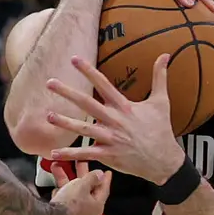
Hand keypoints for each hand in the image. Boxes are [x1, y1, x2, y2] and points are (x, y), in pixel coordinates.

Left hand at [46, 54, 184, 184]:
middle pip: (87, 104)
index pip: (103, 84)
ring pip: (83, 129)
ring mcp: (110, 139)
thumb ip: (159, 77)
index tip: (74, 59)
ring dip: (65, 123)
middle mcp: (115, 121)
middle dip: (68, 93)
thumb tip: (165, 54)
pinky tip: (53, 152)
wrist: (163, 160)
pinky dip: (70, 154)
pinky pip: (85, 154)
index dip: (88, 71)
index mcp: (124, 106)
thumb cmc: (161, 130)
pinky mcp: (108, 155)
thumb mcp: (161, 101)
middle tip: (50, 82)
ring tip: (48, 116)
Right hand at [48, 161, 112, 214]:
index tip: (107, 172)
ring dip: (65, 179)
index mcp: (96, 205)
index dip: (105, 179)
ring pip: (72, 192)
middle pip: (86, 189)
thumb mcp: (83, 185)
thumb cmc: (70, 205)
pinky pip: (62, 200)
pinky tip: (55, 187)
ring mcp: (74, 214)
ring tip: (57, 167)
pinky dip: (59, 191)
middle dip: (81, 174)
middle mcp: (86, 211)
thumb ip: (91, 178)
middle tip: (80, 163)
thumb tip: (99, 174)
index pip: (104, 189)